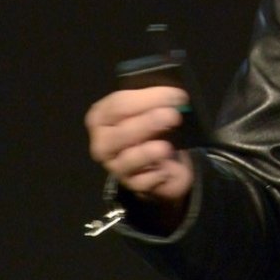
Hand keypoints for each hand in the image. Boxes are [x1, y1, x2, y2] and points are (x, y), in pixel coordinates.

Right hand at [86, 85, 194, 216]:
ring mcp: (115, 165)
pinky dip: (155, 175)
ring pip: (127, 160)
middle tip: (173, 116)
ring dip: (147, 153)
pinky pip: (142, 181)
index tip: (176, 96)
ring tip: (165, 147)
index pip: (118, 106)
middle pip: (120, 134)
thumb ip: (157, 100)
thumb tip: (174, 96)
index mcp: (102, 116)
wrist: (162, 159)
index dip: (148, 99)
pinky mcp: (131, 183)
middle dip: (147, 124)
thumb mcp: (153, 107)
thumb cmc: (153, 127)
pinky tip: (166, 169)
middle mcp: (103, 141)